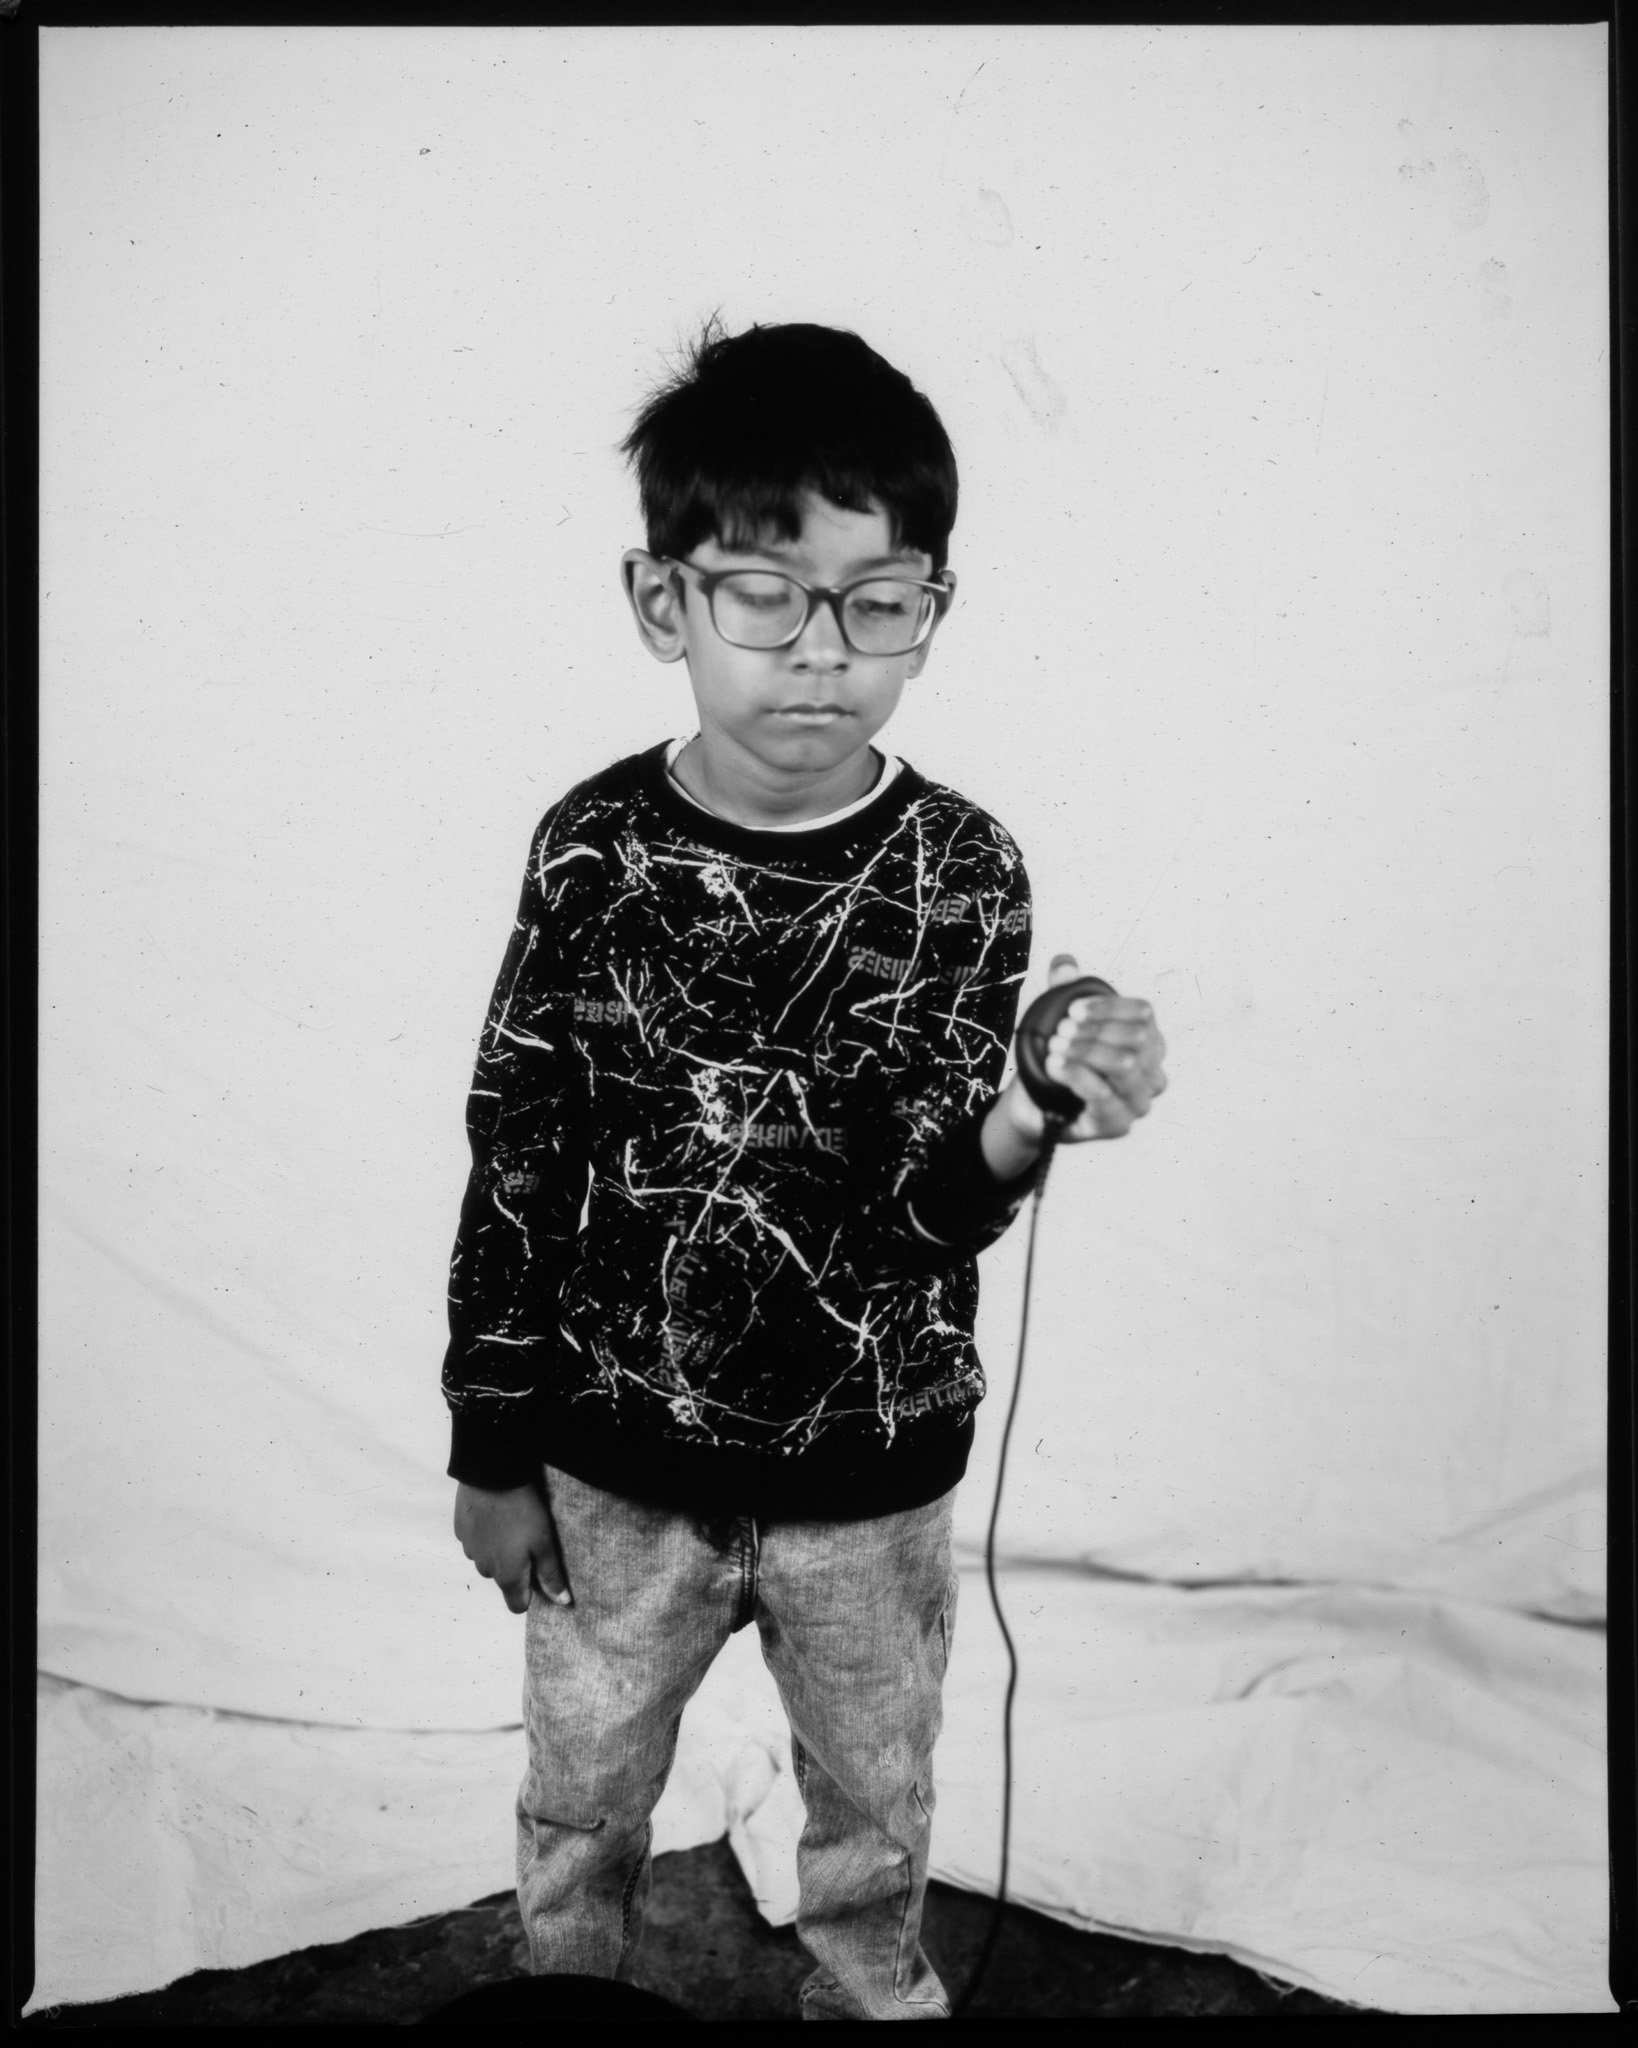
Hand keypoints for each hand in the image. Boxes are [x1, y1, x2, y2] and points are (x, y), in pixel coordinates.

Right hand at [453, 1479, 570, 1611]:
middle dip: (517, 1567)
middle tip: (530, 1539)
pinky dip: (486, 1534)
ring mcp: (470, 1550)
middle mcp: (485, 1569)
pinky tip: (495, 1515)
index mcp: (507, 1576)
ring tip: (512, 1523)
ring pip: (489, 1560)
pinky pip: (476, 1542)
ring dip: (500, 1550)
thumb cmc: (522, 1510)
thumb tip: (562, 1601)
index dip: (531, 1594)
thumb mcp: (544, 1542)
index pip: (517, 1605)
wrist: (490, 1476)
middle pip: (504, 1580)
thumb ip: (550, 1574)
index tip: (539, 1572)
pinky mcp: (461, 1532)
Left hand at [1035, 952, 1168, 1143]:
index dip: (1108, 1006)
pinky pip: (1104, 1097)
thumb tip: (1063, 961)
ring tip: (1054, 1048)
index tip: (1073, 1008)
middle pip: (1137, 1038)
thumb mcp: (1060, 1020)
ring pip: (1125, 1065)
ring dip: (1085, 1051)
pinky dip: (1077, 1075)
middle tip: (1060, 1031)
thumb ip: (1064, 989)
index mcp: (1148, 1040)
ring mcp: (1138, 1101)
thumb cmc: (1060, 1060)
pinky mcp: (1118, 1125)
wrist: (1035, 1105)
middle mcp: (1152, 1072)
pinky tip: (1055, 1066)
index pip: (1143, 1013)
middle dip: (1094, 1030)